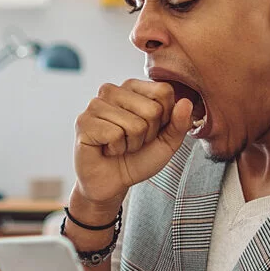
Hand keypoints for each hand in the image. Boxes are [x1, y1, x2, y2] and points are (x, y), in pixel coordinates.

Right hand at [73, 80, 193, 209]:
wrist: (113, 182)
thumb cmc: (138, 158)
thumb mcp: (167, 142)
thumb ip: (179, 123)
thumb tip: (186, 102)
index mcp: (133, 87)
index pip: (164, 91)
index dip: (164, 119)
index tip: (150, 131)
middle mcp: (112, 90)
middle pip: (152, 109)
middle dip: (147, 134)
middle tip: (131, 141)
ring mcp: (95, 104)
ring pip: (134, 124)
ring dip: (131, 144)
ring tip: (119, 146)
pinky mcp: (83, 121)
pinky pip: (114, 135)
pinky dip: (116, 149)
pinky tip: (107, 149)